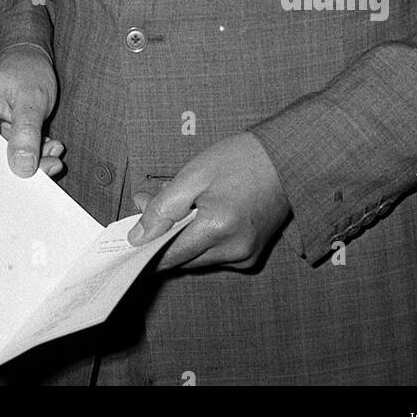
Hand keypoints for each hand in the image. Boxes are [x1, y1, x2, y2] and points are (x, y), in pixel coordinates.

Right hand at [0, 44, 60, 176]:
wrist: (28, 59)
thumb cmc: (26, 70)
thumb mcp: (32, 98)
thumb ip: (27, 132)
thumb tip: (22, 168)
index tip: (25, 179)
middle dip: (22, 167)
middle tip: (51, 165)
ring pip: (3, 163)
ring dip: (32, 161)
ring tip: (53, 151)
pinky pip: (12, 157)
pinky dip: (32, 155)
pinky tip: (49, 146)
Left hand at [128, 133, 291, 269]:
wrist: (286, 157)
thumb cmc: (242, 159)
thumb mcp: (194, 174)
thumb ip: (163, 207)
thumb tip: (138, 235)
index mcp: (218, 229)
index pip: (169, 256)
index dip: (146, 247)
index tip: (130, 238)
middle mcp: (234, 250)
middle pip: (182, 259)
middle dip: (163, 236)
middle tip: (151, 203)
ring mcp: (246, 256)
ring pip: (197, 258)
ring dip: (182, 237)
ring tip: (182, 202)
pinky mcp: (252, 254)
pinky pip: (215, 255)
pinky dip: (202, 239)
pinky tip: (201, 213)